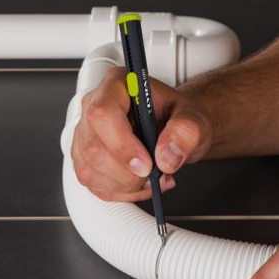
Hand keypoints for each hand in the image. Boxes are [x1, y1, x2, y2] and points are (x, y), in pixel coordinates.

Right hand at [71, 67, 213, 201]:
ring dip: (126, 186)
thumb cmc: (178, 116)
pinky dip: (121, 192)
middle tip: (155, 174)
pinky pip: (94, 185)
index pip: (103, 113)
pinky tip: (140, 184)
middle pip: (93, 149)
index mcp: (117, 86)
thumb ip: (186, 131)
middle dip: (127, 173)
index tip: (146, 165)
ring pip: (89, 171)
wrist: (176, 129)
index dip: (122, 145)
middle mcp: (95, 107)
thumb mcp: (194, 118)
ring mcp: (85, 134)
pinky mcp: (85, 159)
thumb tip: (167, 156)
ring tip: (152, 178)